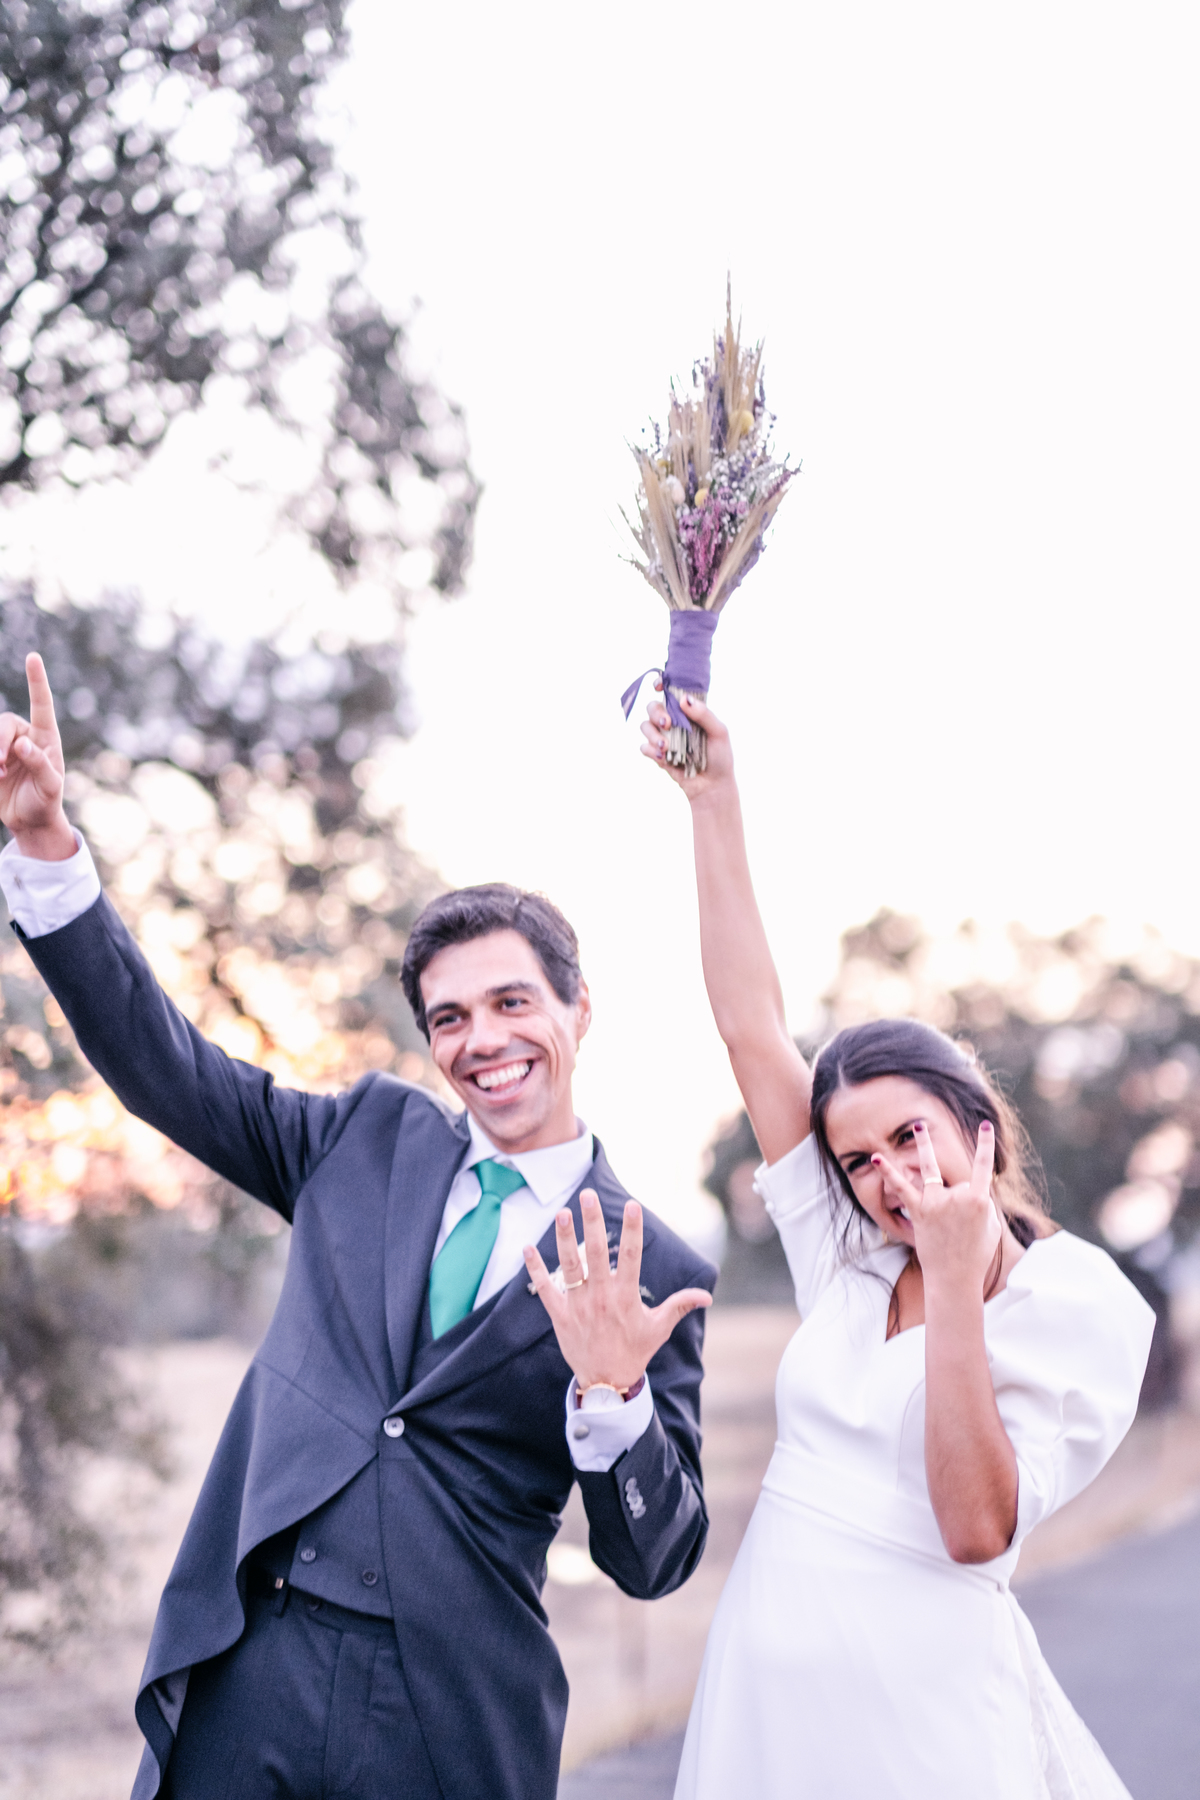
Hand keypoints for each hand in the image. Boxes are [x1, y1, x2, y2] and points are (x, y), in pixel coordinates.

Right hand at [0, 654, 73, 859]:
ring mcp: (5, 746)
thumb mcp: (51, 788)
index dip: (37, 680)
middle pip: (4, 723)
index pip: (41, 704)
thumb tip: (23, 745)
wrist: (30, 821)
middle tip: (0, 764)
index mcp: (45, 737)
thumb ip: (41, 765)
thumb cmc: (46, 802)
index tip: (33, 657)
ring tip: (0, 775)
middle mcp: (24, 736)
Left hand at [523, 1188, 711, 1390]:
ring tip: (561, 1213)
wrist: (606, 1383)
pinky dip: (535, 1269)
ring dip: (563, 1239)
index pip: (631, 1256)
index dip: (632, 1230)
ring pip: (569, 1266)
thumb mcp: (659, 1328)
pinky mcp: (560, 1315)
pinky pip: (544, 1289)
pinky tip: (526, 1248)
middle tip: (588, 1195)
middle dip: (591, 1222)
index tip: (632, 1205)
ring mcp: (578, 1305)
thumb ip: (680, 1305)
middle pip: (595, 1253)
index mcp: (625, 1296)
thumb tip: (707, 1295)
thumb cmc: (635, 1351)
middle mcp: (601, 1297)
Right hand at [639, 688, 733, 801]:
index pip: (670, 693)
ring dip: (652, 734)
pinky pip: (644, 747)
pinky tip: (663, 758)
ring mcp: (664, 738)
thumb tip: (683, 699)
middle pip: (653, 707)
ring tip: (665, 747)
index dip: (660, 685)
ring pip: (645, 726)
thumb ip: (703, 714)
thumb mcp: (718, 732)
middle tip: (667, 724)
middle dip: (656, 713)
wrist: (712, 786)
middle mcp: (673, 722)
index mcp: (688, 712)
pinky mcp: (658, 755)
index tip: (659, 686)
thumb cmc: (720, 757)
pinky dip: (651, 751)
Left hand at [873, 1120, 1001, 1296]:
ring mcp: (936, 1203)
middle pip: (958, 1183)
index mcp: (979, 1201)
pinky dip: (888, 1173)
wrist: (954, 1279)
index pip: (983, 1167)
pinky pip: (902, 1188)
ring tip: (918, 1126)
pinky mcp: (918, 1211)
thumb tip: (974, 1193)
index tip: (985, 1125)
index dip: (985, 1145)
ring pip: (931, 1170)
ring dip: (924, 1145)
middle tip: (958, 1210)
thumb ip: (984, 1206)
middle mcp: (957, 1198)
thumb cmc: (976, 1256)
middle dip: (961, 1203)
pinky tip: (876, 1158)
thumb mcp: (992, 1230)